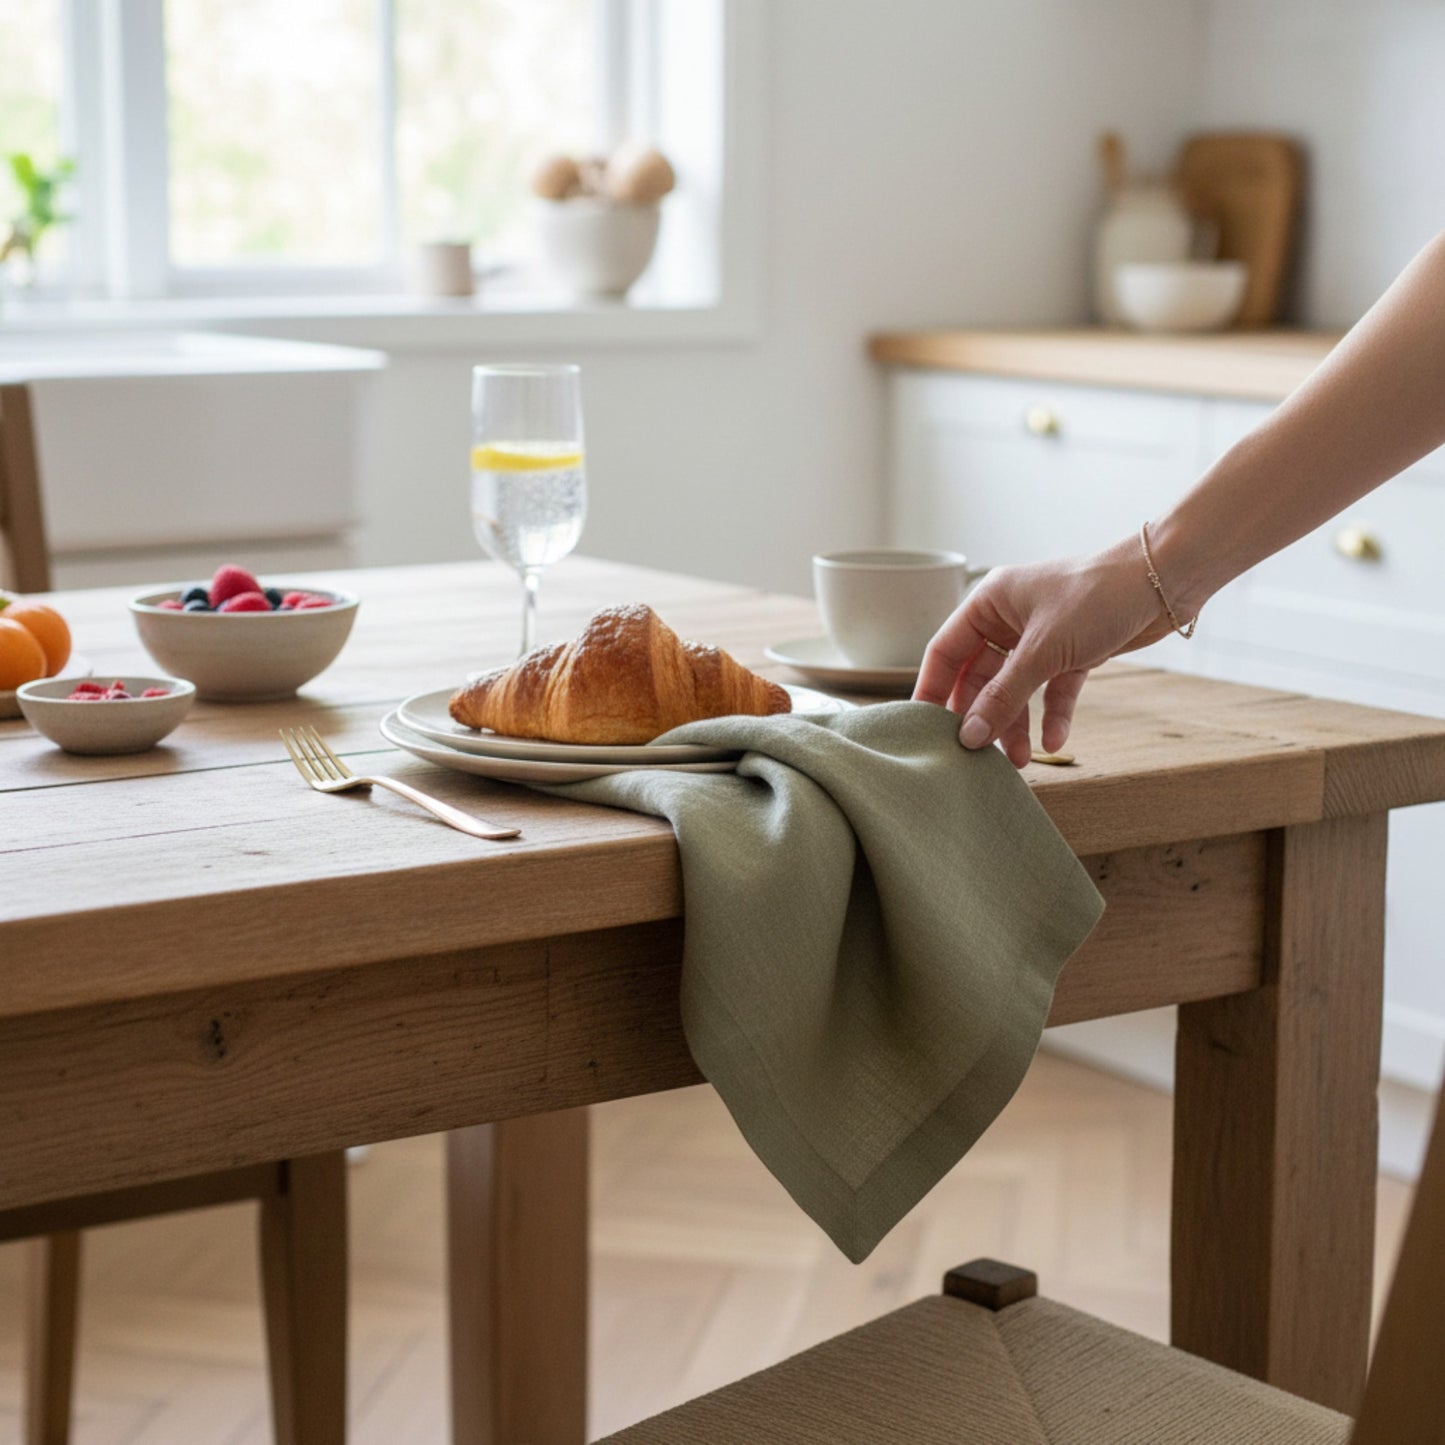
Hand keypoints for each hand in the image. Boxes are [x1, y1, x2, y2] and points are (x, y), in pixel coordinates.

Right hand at [913, 536, 1174, 767]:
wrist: (1166, 579)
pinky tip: (1056, 742)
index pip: (945, 651)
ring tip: (1021, 762)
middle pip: (980, 677)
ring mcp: (1041, 637)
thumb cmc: (1098, 595)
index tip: (925, 728)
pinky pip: (1052, 691)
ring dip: (1017, 724)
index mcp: (989, 602)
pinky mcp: (1073, 652)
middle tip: (976, 754)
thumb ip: (1003, 697)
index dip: (933, 690)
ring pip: (1016, 689)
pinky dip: (1053, 715)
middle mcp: (1010, 618)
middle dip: (982, 716)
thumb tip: (970, 737)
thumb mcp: (1043, 651)